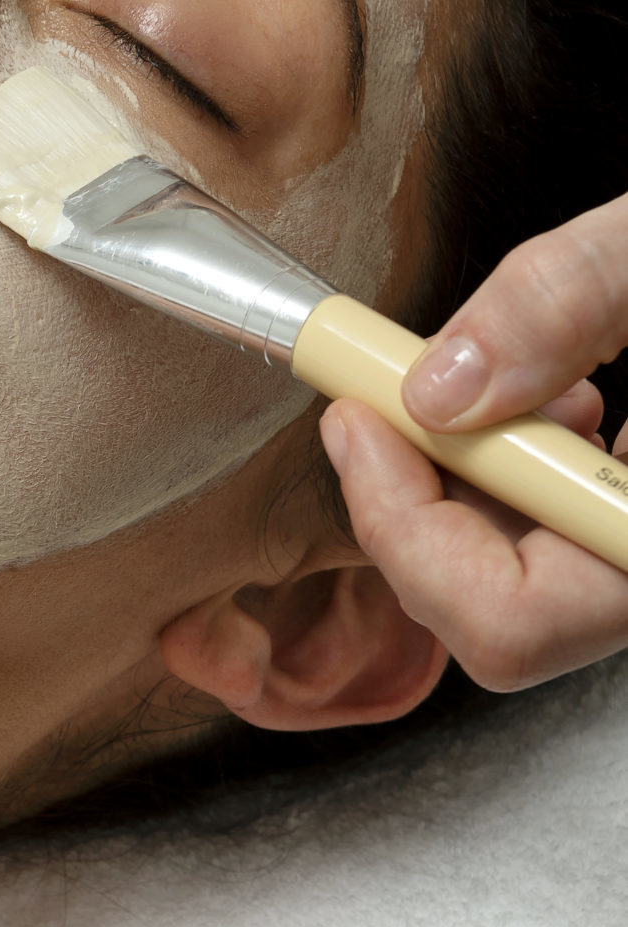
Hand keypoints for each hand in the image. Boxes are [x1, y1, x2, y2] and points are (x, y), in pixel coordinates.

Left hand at [320, 194, 627, 691]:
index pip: (510, 623)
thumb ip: (568, 303)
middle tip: (385, 396)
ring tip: (519, 384)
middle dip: (420, 501)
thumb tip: (441, 389)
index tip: (357, 419)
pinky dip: (528, 472)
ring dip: (473, 481)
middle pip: (497, 614)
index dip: (405, 532)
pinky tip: (568, 400)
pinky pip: (563, 545)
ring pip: (519, 581)